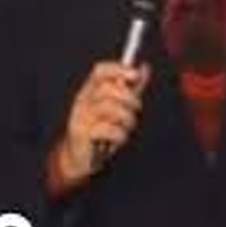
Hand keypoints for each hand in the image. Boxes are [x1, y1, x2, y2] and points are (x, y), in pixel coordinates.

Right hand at [55, 62, 148, 182]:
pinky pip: (109, 130)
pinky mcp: (82, 134)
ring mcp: (81, 117)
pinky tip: (117, 139)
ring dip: (127, 120)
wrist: (80, 159)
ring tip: (126, 128)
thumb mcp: (118, 106)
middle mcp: (83, 101)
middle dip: (129, 99)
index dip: (118, 69)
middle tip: (135, 110)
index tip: (136, 75)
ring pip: (110, 108)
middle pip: (107, 89)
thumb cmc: (101, 130)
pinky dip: (120, 136)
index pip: (100, 71)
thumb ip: (131, 88)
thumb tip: (144, 67)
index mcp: (90, 90)